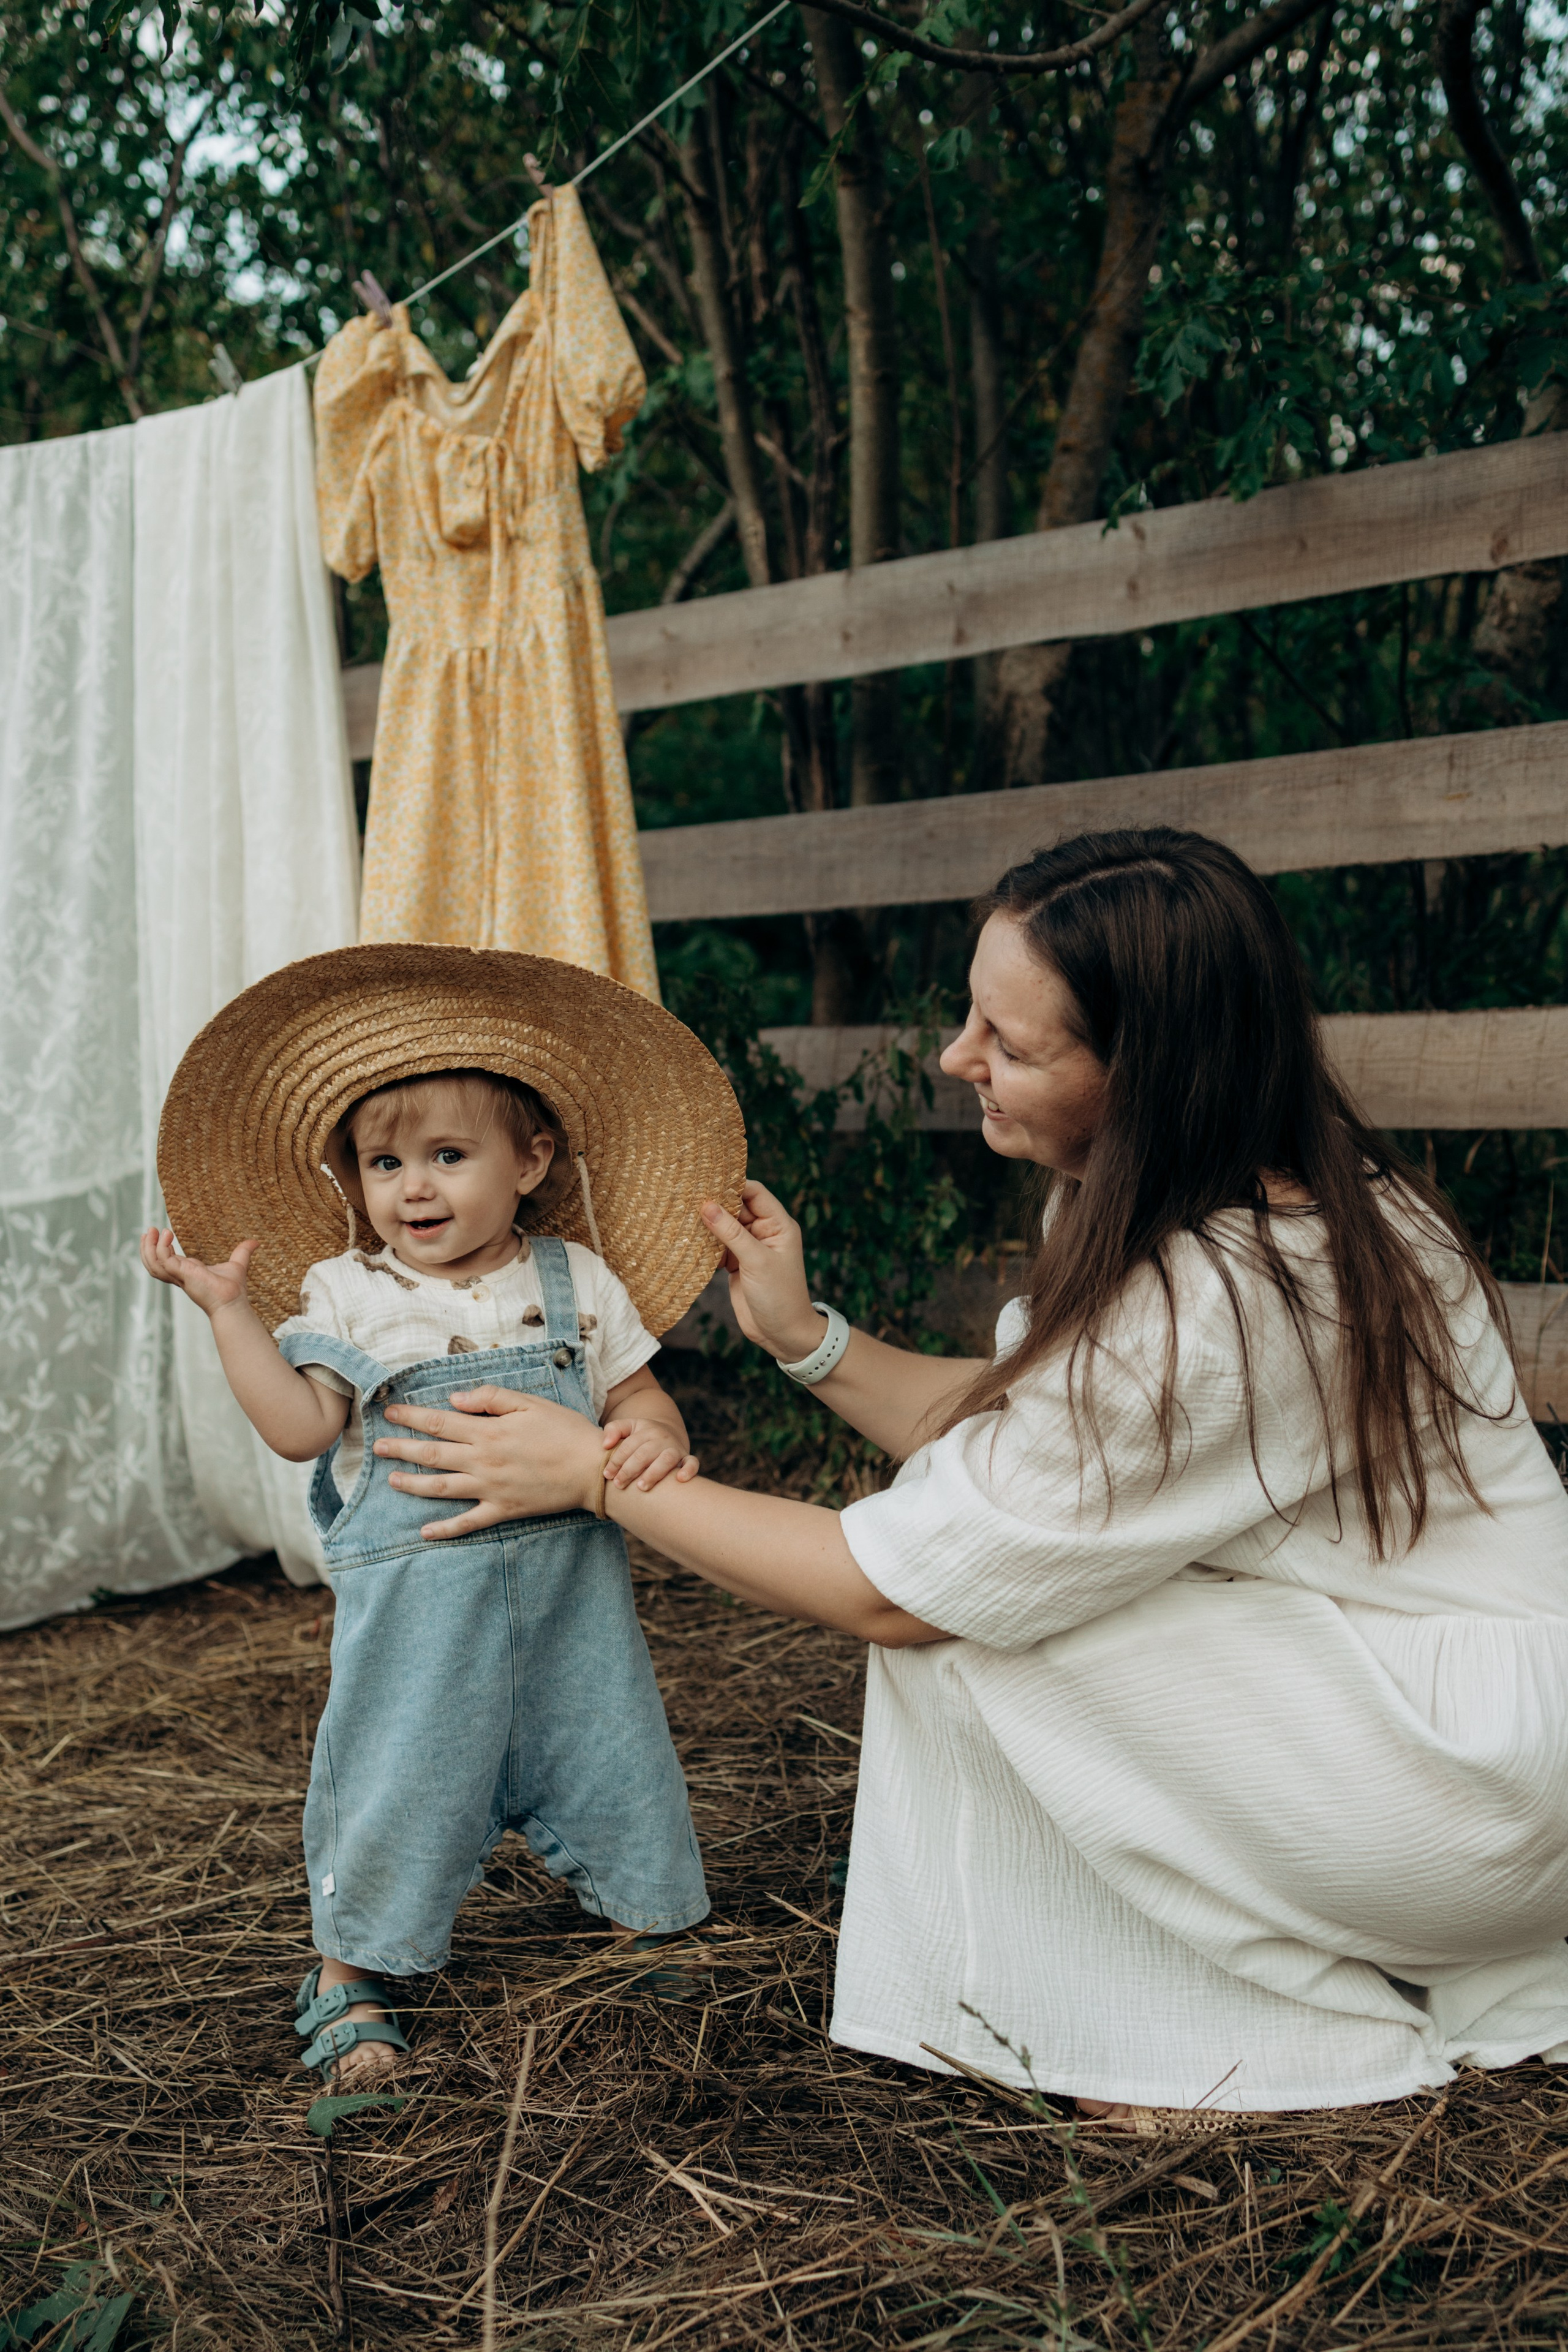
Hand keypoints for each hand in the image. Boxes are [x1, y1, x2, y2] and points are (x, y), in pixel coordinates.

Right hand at [140, 1227, 258, 1318]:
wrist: (233, 1301)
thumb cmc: (233, 1289)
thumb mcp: (237, 1265)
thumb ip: (242, 1252)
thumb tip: (255, 1242)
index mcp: (187, 1272)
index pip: (165, 1261)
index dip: (158, 1248)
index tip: (158, 1233)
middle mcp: (180, 1275)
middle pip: (153, 1263)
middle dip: (147, 1247)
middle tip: (148, 1231)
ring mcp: (179, 1276)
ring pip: (153, 1264)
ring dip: (149, 1247)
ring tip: (152, 1231)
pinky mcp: (182, 1274)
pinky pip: (164, 1261)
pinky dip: (162, 1248)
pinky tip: (167, 1235)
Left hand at [375, 1384, 602, 1540]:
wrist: (591, 1469)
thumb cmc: (564, 1430)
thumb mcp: (530, 1403)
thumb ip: (490, 1398)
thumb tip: (454, 1399)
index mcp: (488, 1432)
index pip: (440, 1422)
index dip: (412, 1417)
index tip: (390, 1413)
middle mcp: (483, 1461)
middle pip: (432, 1454)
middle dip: (401, 1449)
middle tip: (377, 1446)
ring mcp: (490, 1489)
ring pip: (441, 1488)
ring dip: (412, 1485)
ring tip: (391, 1480)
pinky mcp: (503, 1510)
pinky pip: (468, 1523)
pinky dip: (444, 1529)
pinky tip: (424, 1532)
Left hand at [601, 1417, 698, 1492]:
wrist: (669, 1434)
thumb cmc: (642, 1436)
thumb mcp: (629, 1427)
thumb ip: (614, 1429)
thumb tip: (605, 1445)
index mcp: (646, 1430)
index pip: (628, 1446)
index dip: (616, 1460)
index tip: (607, 1474)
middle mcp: (662, 1438)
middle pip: (644, 1454)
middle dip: (629, 1470)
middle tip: (619, 1484)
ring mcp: (675, 1448)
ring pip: (666, 1459)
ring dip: (653, 1473)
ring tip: (641, 1487)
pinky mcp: (686, 1458)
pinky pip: (692, 1463)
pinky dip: (689, 1470)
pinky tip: (680, 1479)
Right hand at [700, 1181, 825, 1362]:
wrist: (782, 1334)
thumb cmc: (780, 1296)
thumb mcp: (756, 1261)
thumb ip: (731, 1233)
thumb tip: (707, 1205)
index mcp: (778, 1225)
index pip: (755, 1192)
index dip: (733, 1184)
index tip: (706, 1179)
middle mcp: (764, 1232)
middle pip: (737, 1207)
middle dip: (715, 1202)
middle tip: (686, 1195)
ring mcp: (749, 1248)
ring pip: (725, 1226)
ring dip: (707, 1224)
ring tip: (682, 1214)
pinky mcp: (736, 1264)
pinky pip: (718, 1246)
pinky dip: (704, 1243)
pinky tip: (687, 1239)